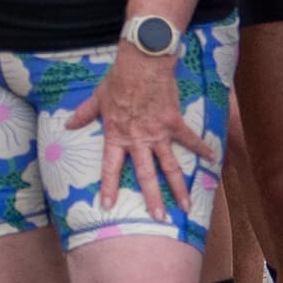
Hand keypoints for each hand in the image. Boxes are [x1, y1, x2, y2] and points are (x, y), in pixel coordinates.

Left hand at [64, 44, 212, 223]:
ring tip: (186, 207)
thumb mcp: (97, 98)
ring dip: (180, 188)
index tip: (107, 206)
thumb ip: (84, 114)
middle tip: (160, 219)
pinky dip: (203, 149)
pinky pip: (191, 140)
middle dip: (153, 199)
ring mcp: (158, 134)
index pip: (110, 168)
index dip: (109, 188)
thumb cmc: (118, 80)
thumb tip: (68, 124)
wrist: (142, 64)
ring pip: (170, 167)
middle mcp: (137, 140)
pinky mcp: (175, 123)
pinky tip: (214, 160)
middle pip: (146, 175)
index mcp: (116, 136)